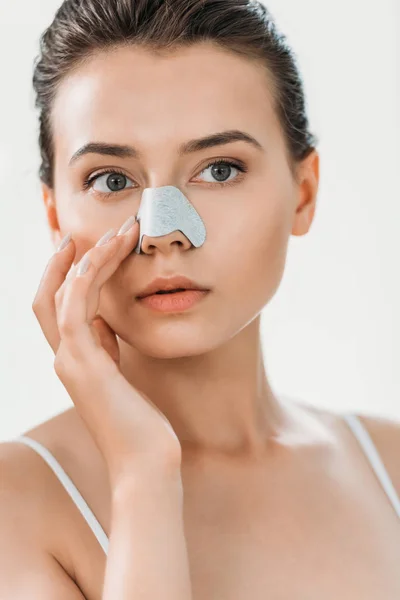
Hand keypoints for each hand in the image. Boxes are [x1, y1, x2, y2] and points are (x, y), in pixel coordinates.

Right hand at [32, 217, 181, 487]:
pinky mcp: (84, 363)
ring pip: (61, 294)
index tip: (84, 247)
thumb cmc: (141, 423)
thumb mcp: (122, 376)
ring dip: (85, 259)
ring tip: (114, 233)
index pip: (58, 307)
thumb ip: (107, 349)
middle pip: (46, 295)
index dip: (64, 274)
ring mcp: (70, 360)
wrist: (146, 461)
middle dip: (62, 260)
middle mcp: (65, 357)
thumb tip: (105, 323)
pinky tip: (103, 254)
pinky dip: (86, 277)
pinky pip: (76, 307)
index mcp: (75, 360)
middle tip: (81, 230)